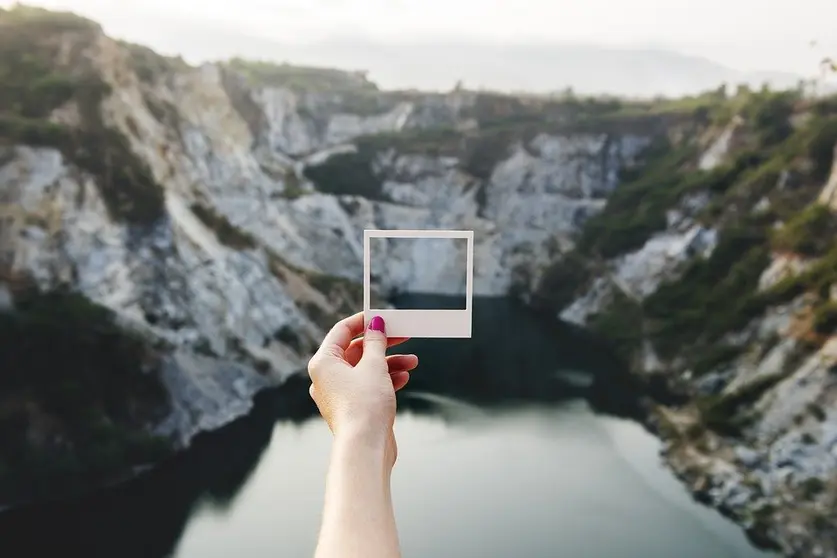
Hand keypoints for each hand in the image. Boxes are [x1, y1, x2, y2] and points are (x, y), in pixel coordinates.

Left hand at [307, 313, 416, 461]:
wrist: (365, 447)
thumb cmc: (364, 406)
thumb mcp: (374, 366)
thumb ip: (376, 342)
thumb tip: (375, 325)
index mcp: (323, 363)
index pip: (341, 331)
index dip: (363, 321)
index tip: (382, 316)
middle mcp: (327, 377)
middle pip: (356, 350)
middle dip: (383, 344)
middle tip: (403, 336)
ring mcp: (339, 394)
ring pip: (365, 369)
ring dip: (389, 362)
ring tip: (412, 361)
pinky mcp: (352, 407)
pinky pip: (368, 385)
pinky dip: (385, 379)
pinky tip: (404, 377)